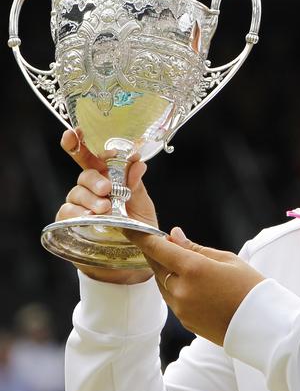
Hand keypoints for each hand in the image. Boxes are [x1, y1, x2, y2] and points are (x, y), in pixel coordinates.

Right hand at [56, 129, 156, 284]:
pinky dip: (77, 213)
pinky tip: (88, 217)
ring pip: (76, 193)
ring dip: (90, 199)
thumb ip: (136, 184)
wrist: (132, 259)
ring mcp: (79, 205)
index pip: (92, 156)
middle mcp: (91, 188)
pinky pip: (66, 212)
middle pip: (84, 175)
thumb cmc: (138, 227)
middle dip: (94, 179)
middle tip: (107, 190)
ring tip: (106, 209)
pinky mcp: (70, 222)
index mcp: (108, 177)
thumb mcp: (142, 205)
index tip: (75, 132)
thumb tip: (136, 163)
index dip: (81, 143)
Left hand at [127, 227, 264, 345]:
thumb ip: (196, 248)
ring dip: (166, 271)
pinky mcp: (185, 320)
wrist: (262, 324)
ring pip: (163, 283)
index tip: (130, 228)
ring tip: (182, 263)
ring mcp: (181, 308)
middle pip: (157, 266)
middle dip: (157, 253)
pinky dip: (176, 287)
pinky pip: (172, 298)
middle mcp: (182, 289)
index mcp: (194, 269)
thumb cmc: (250, 287)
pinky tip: (192, 283)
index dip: (142, 237)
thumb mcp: (227, 259)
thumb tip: (174, 235)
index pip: (158, 249)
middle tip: (163, 242)